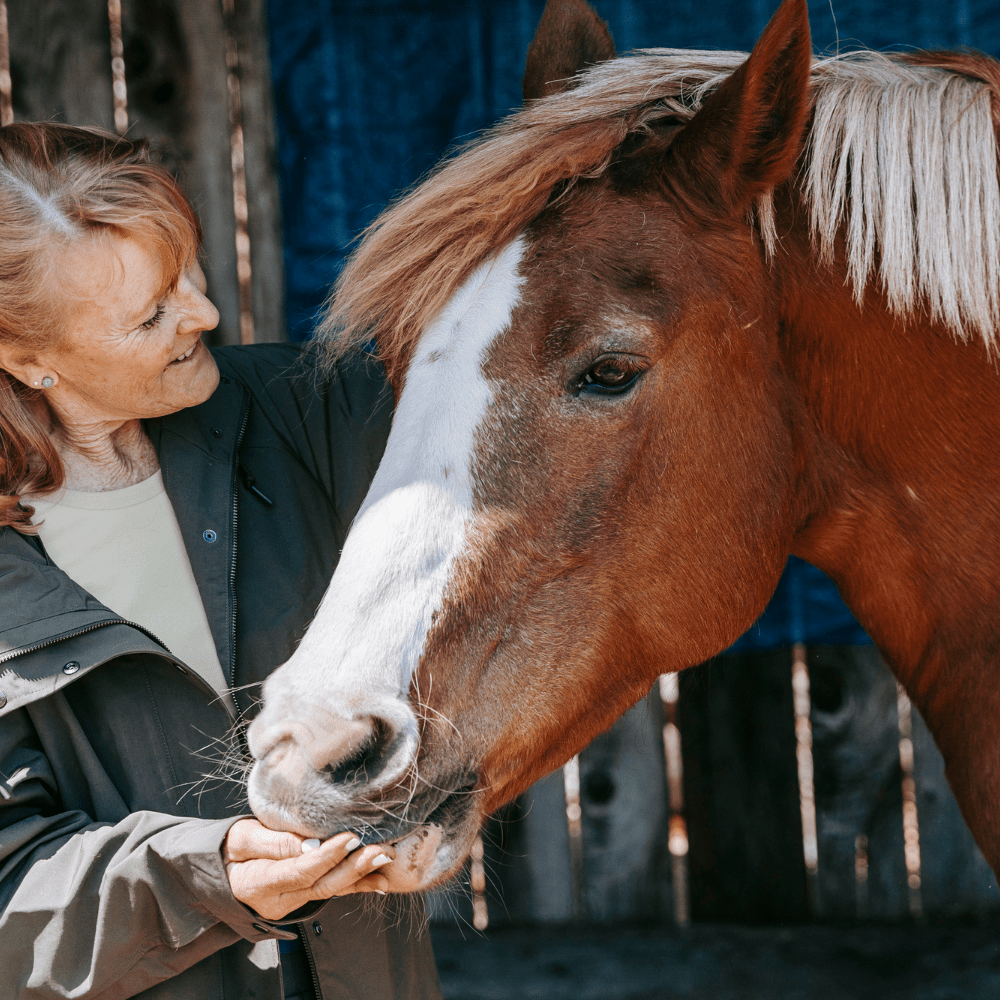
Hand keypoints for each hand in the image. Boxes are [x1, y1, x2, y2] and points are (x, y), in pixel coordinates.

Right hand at [223, 818, 393, 920]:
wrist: (217, 872)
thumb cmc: (225, 849)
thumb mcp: (239, 839)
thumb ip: (273, 842)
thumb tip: (308, 843)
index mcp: (258, 883)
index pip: (300, 871)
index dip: (327, 855)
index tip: (351, 836)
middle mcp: (278, 900)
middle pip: (322, 884)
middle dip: (354, 866)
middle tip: (379, 849)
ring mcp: (292, 902)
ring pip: (330, 890)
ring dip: (361, 875)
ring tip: (385, 859)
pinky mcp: (302, 896)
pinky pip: (331, 891)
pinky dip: (357, 885)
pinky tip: (380, 882)